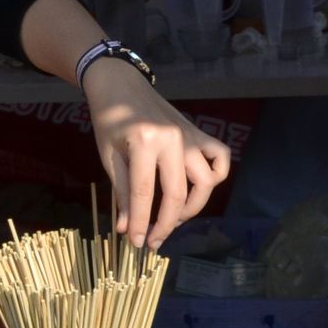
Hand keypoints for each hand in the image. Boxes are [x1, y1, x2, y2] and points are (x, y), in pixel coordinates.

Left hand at [84, 62, 231, 247]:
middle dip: (167, 224)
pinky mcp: (199, 133)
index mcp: (144, 142)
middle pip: (178, 193)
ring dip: (192, 207)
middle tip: (154, 241)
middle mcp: (172, 139)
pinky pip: (219, 157)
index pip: (145, 193)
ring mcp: (190, 135)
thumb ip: (122, 193)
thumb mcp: (109, 156)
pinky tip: (197, 188)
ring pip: (205, 181)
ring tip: (174, 218)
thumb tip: (128, 229)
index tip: (137, 243)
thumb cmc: (109, 119)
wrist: (121, 84)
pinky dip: (215, 175)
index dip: (142, 223)